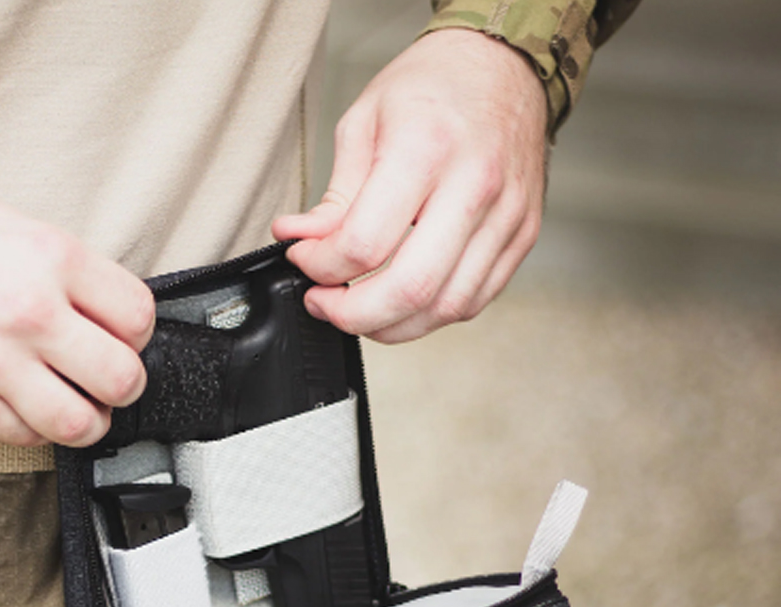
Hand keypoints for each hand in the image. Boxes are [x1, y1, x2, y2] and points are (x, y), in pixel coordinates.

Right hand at [0, 184, 153, 446]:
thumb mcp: (9, 226)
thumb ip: (67, 271)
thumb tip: (108, 311)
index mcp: (50, 258)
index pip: (139, 317)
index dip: (137, 335)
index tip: (122, 339)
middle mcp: (30, 311)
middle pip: (123, 377)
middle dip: (123, 384)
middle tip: (105, 379)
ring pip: (82, 423)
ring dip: (87, 421)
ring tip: (74, 405)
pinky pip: (28, 438)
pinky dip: (36, 430)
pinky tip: (25, 407)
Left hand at [273, 29, 547, 342]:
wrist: (505, 65)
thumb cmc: (432, 88)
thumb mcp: (363, 122)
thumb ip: (334, 195)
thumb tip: (302, 242)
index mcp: (427, 148)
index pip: (364, 243)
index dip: (321, 267)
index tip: (303, 260)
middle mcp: (474, 185)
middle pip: (410, 290)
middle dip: (352, 315)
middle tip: (324, 303)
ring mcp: (506, 216)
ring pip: (445, 308)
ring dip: (391, 325)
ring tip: (359, 310)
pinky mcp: (522, 235)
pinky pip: (473, 301)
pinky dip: (430, 316)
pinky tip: (402, 301)